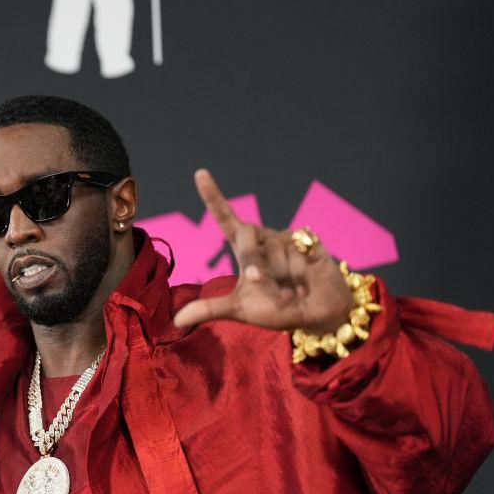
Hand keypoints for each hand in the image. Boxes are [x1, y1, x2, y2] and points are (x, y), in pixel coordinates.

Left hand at [173, 169, 352, 333]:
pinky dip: (299, 277)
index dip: (213, 196)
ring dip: (282, 280)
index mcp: (245, 249)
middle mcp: (264, 240)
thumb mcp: (240, 311)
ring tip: (290, 292)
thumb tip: (177, 321)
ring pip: (276, 253)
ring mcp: (286, 239)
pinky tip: (305, 287)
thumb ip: (210, 310)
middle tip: (259, 281)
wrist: (316, 316)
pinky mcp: (309, 242)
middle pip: (247, 237)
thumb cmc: (277, 310)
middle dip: (252, 260)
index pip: (226, 218)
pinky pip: (299, 254)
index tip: (200, 173)